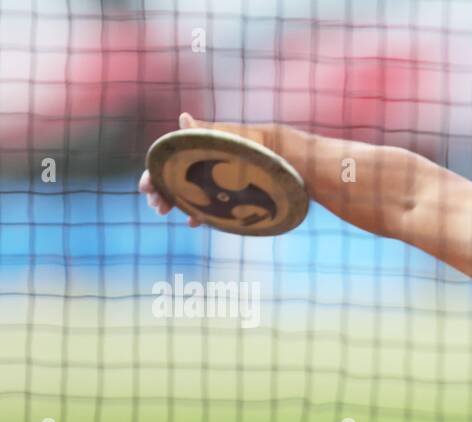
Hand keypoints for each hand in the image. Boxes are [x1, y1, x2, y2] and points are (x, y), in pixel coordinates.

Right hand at [138, 112, 275, 226]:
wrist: (294, 162)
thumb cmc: (265, 146)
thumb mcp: (238, 139)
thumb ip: (210, 133)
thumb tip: (184, 117)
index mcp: (203, 148)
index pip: (169, 160)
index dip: (154, 172)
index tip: (145, 188)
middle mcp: (208, 165)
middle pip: (175, 178)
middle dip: (161, 191)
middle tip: (157, 207)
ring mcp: (219, 182)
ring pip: (189, 193)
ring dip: (174, 202)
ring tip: (164, 212)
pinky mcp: (232, 197)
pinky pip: (210, 206)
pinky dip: (199, 213)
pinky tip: (193, 222)